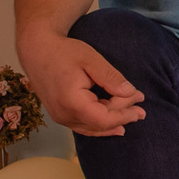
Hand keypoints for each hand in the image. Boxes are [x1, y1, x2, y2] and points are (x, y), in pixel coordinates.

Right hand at [19, 32, 144, 136]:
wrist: (37, 50)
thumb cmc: (63, 52)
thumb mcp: (91, 60)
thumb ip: (111, 77)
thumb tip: (130, 93)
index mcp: (71, 102)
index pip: (104, 119)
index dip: (125, 114)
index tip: (141, 105)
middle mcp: (63, 114)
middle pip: (100, 124)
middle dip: (123, 116)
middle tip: (142, 107)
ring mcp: (60, 117)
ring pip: (92, 128)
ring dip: (113, 123)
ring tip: (133, 117)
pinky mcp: (60, 115)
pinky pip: (83, 126)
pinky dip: (100, 125)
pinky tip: (115, 126)